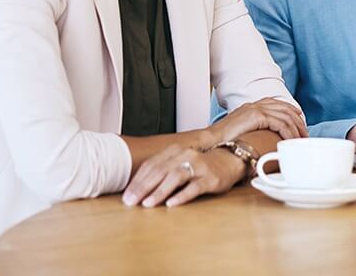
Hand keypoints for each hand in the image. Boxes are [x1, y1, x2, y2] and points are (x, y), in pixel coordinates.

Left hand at [122, 145, 243, 207]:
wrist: (229, 160)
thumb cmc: (199, 166)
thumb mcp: (179, 163)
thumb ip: (161, 171)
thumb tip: (138, 188)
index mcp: (174, 151)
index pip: (152, 165)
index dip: (137, 180)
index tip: (126, 195)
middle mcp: (185, 155)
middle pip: (160, 170)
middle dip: (143, 187)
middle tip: (131, 201)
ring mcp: (198, 166)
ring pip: (175, 177)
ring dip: (159, 191)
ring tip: (147, 203)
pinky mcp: (210, 178)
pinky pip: (194, 187)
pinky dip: (182, 195)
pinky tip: (171, 204)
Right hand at [207, 98, 306, 146]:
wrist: (209, 140)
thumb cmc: (221, 142)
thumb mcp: (239, 133)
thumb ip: (251, 132)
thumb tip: (261, 142)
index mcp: (250, 107)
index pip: (275, 103)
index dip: (290, 109)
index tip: (299, 118)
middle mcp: (254, 105)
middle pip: (284, 108)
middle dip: (298, 121)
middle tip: (305, 134)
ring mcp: (255, 109)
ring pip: (285, 115)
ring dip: (296, 128)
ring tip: (302, 139)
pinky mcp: (257, 116)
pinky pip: (280, 123)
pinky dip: (289, 132)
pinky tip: (292, 140)